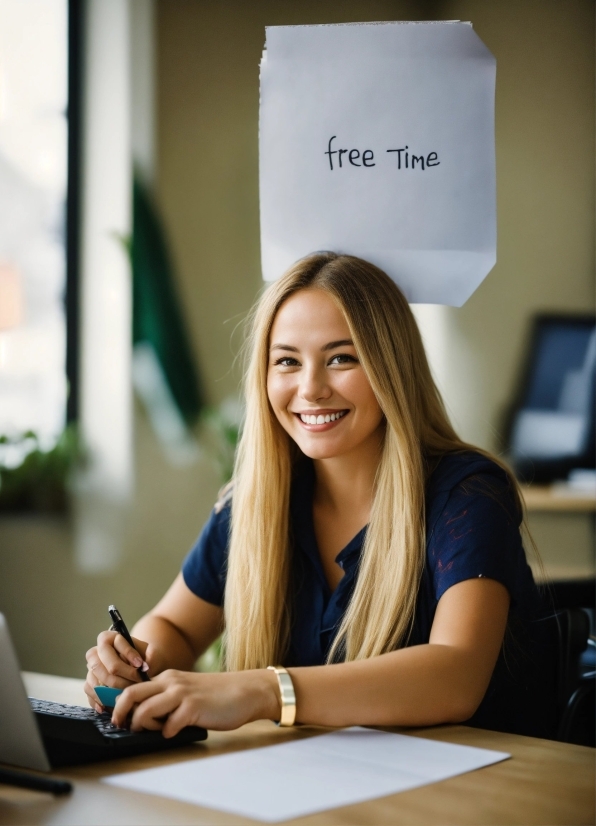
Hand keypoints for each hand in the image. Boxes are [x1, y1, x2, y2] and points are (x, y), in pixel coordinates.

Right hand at [84, 630, 151, 711]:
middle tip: (136, 683)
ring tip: (127, 696)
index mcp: (110, 637)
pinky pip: (89, 691)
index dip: (128, 654)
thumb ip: (152, 656)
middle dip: (121, 677)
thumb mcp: (152, 653)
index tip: (141, 665)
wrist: (140, 670)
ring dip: (111, 690)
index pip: (115, 643)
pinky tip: (108, 707)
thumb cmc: (146, 659)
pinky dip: (98, 700)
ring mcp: (91, 668)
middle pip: (102, 665)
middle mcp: (97, 651)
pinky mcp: (89, 682)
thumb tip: (145, 667)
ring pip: (95, 679)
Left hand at [111, 669, 280, 735]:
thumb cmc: (216, 696)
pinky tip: (177, 731)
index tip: (115, 719)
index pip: (133, 688)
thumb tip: (143, 719)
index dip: (118, 704)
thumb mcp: (187, 691)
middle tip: (123, 728)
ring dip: (144, 726)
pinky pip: (168, 726)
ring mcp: (181, 694)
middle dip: (120, 714)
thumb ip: (167, 700)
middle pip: (130, 695)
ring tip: (155, 730)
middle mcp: (170, 682)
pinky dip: (168, 733)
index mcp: (167, 678)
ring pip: (145, 710)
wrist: (246, 691)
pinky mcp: (193, 707)